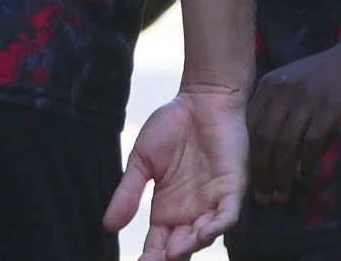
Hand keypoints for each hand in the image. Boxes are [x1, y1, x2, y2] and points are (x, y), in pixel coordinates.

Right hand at [103, 85, 248, 260]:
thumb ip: (128, 193)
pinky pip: (229, 214)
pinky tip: (204, 233)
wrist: (202, 97)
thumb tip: (108, 227)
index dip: (149, 257)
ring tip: (174, 254)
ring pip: (204, 235)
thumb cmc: (172, 125)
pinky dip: (219, 226)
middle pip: (181, 247)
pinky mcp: (232, 186)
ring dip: (191, 246)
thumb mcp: (142, 162)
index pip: (157, 244)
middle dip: (169, 258)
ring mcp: (212, 200)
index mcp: (167, 209)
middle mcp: (190, 211)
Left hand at [246, 37, 340, 204]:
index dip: (249, 157)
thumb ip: (279, 107)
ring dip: (282, 175)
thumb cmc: (330, 73)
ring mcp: (306, 98)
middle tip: (265, 196)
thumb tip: (267, 151)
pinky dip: (306, 164)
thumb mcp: (295, 81)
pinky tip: (305, 176)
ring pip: (284, 145)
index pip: (249, 127)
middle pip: (263, 139)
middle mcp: (283, 90)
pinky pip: (311, 143)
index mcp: (270, 84)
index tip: (252, 180)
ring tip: (283, 193)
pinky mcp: (329, 108)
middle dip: (262, 173)